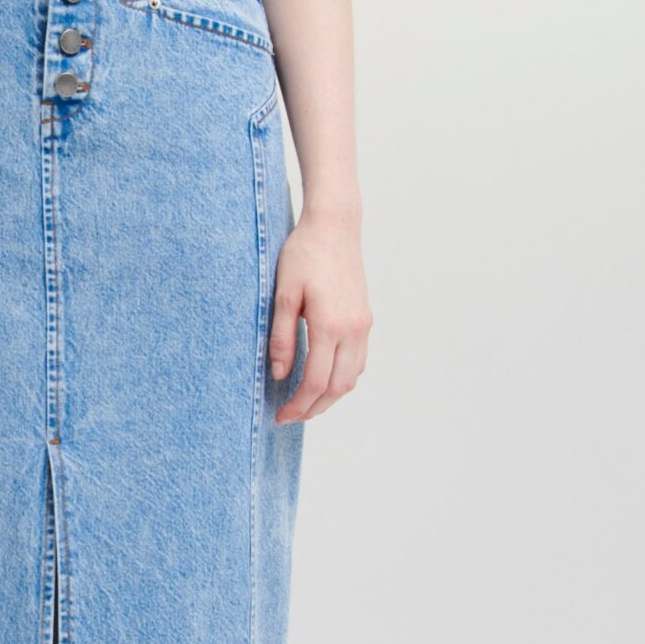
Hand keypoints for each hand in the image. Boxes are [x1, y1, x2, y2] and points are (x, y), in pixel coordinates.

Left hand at [269, 208, 370, 423]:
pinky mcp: (365, 319)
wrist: (335, 227)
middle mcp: (353, 330)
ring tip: (304, 403)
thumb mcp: (282, 294)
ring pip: (352, 378)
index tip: (280, 416)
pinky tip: (323, 378)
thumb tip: (279, 374)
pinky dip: (342, 379)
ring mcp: (363, 326)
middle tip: (289, 416)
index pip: (315, 381)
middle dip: (313, 409)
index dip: (297, 405)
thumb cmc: (304, 254)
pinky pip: (358, 362)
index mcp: (330, 325)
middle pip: (337, 388)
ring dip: (329, 397)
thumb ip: (281, 337)